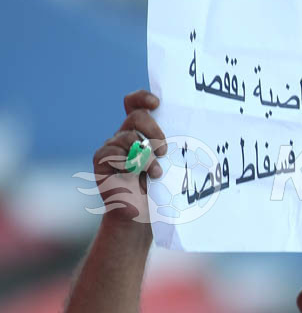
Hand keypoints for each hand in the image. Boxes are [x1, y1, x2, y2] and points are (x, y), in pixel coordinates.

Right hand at [92, 90, 166, 221]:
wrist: (142, 214)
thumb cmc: (159, 188)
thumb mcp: (170, 165)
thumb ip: (170, 148)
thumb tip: (188, 135)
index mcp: (142, 132)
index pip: (137, 104)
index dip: (143, 98)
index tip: (156, 103)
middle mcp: (126, 135)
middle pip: (136, 116)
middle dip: (153, 129)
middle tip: (163, 150)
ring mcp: (113, 147)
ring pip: (127, 136)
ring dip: (145, 155)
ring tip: (155, 172)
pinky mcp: (102, 161)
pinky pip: (112, 152)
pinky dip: (127, 163)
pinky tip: (133, 175)